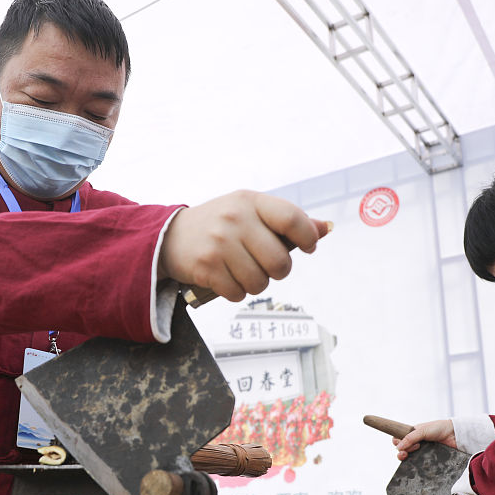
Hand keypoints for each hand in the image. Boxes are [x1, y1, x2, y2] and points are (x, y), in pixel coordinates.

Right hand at [158, 190, 330, 301]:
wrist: (169, 236)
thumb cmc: (220, 224)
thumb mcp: (250, 212)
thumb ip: (286, 221)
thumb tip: (325, 228)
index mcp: (250, 201)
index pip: (292, 219)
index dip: (307, 238)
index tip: (307, 247)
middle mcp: (235, 219)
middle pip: (280, 261)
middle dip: (278, 271)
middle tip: (267, 266)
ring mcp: (219, 243)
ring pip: (260, 282)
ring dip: (255, 283)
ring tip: (243, 271)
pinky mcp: (206, 266)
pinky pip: (238, 293)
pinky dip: (236, 291)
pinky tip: (227, 278)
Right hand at [393, 419, 456, 460]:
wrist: (455, 434)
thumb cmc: (439, 428)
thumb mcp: (422, 430)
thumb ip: (409, 438)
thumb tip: (398, 447)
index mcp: (413, 434)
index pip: (399, 439)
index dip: (398, 443)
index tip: (404, 444)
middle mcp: (416, 443)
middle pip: (402, 450)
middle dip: (401, 452)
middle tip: (406, 452)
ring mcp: (422, 451)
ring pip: (410, 458)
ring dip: (407, 458)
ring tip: (409, 456)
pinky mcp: (429, 459)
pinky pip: (420, 464)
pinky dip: (416, 464)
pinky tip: (416, 463)